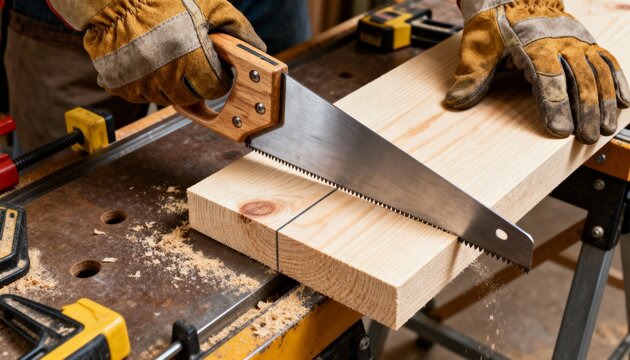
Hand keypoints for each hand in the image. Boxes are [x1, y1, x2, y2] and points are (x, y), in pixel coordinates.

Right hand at [48, 0, 264, 105]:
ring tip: (172, 61)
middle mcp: (165, 72)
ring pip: (170, 100)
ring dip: (175, 87)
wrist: (113, 0)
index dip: (220, 79)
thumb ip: (236, 26)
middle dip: (199, 85)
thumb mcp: (207, 5)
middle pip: (194, 98)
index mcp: (190, 53)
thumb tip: (258, 48)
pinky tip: (152, 65)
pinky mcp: (122, 86)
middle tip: (195, 66)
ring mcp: (141, 82)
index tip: (217, 70)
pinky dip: (152, 86)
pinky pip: (145, 97)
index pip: (216, 88)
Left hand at [446, 0, 629, 143]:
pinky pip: (606, 61)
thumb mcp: (477, 46)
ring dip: (605, 101)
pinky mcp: (585, 41)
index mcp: (533, 44)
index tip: (560, 130)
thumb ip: (471, 75)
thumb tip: (455, 101)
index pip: (548, 78)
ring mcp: (576, 40)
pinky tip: (624, 103)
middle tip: (587, 137)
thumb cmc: (493, 22)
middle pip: (579, 79)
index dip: (555, 105)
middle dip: (586, 110)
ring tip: (605, 129)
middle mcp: (561, 41)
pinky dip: (618, 81)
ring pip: (597, 72)